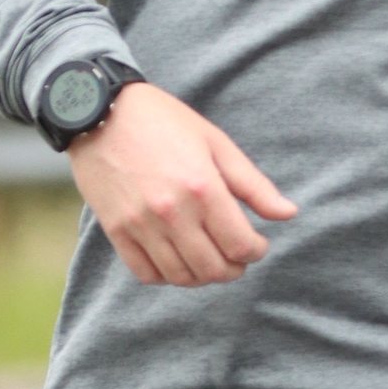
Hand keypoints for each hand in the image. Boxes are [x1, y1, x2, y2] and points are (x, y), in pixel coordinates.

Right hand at [70, 82, 297, 285]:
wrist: (99, 112)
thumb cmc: (163, 122)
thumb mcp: (216, 143)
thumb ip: (253, 184)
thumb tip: (288, 214)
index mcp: (202, 188)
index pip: (240, 246)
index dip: (256, 251)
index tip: (257, 244)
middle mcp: (171, 212)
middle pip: (213, 269)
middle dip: (234, 269)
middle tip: (238, 257)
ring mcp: (140, 225)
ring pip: (181, 276)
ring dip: (203, 276)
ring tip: (211, 259)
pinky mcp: (116, 231)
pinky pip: (146, 273)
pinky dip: (167, 276)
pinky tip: (178, 260)